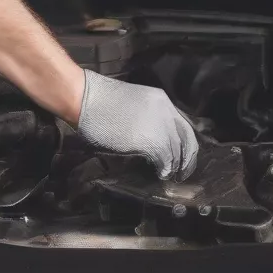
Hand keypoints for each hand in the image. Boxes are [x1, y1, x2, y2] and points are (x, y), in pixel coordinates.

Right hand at [76, 71, 198, 180]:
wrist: (85, 98)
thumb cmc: (101, 100)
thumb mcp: (133, 103)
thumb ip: (149, 117)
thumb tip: (153, 135)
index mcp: (162, 100)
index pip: (184, 124)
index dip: (184, 142)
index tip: (182, 154)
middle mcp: (166, 112)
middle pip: (187, 139)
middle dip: (187, 158)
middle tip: (182, 171)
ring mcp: (159, 125)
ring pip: (177, 150)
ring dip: (176, 166)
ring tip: (170, 175)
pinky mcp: (149, 140)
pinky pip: (165, 159)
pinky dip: (165, 168)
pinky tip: (160, 173)